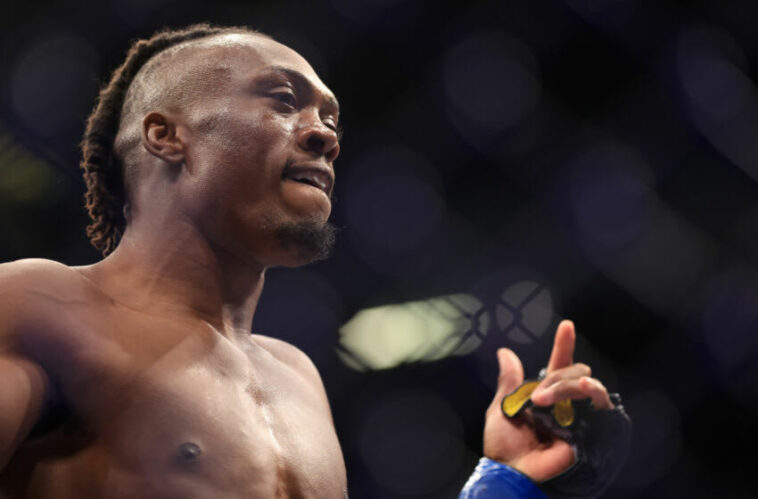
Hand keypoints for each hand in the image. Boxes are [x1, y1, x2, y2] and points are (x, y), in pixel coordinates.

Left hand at [482, 320, 613, 481]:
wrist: (513, 472)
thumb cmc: (505, 447)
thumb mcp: (502, 408)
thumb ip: (509, 382)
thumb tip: (505, 352)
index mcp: (544, 395)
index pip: (557, 365)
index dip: (563, 346)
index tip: (566, 325)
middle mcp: (564, 402)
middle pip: (572, 372)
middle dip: (556, 378)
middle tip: (537, 398)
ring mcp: (578, 414)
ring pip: (583, 384)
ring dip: (565, 387)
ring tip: (546, 400)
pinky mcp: (590, 428)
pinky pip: (599, 404)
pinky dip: (594, 392)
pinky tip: (588, 387)